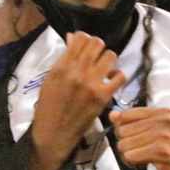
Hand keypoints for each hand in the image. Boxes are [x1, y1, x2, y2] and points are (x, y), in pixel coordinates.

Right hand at [29, 33, 126, 169]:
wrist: (54, 132)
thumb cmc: (49, 105)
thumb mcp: (50, 78)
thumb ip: (63, 58)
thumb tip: (73, 37)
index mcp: (62, 66)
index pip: (81, 38)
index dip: (85, 38)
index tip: (84, 45)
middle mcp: (77, 72)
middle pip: (97, 43)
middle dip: (97, 46)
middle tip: (95, 55)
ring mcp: (92, 84)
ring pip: (110, 56)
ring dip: (107, 59)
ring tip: (103, 67)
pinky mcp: (104, 96)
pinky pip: (120, 76)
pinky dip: (117, 75)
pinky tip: (110, 80)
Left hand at [109, 108, 169, 169]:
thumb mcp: (156, 130)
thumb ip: (133, 122)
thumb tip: (112, 115)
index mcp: (163, 112)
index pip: (126, 115)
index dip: (123, 129)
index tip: (135, 138)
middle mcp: (164, 121)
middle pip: (122, 131)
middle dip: (127, 145)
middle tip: (142, 151)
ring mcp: (164, 136)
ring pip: (124, 145)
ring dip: (129, 156)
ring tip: (144, 157)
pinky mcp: (162, 152)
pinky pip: (130, 156)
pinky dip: (133, 163)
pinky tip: (145, 163)